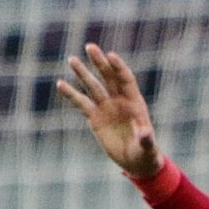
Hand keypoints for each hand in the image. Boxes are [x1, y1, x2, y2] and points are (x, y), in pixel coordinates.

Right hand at [57, 43, 164, 178]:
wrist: (135, 161)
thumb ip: (146, 139)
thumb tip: (144, 133)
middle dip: (99, 62)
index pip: (126, 79)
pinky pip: (81, 103)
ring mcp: (106, 107)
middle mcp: (119, 100)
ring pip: (93, 86)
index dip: (119, 67)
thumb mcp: (148, 148)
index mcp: (134, 102)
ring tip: (72, 59)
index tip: (110, 55)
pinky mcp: (94, 117)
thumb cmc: (145, 153)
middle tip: (89, 47)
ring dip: (83, 73)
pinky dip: (71, 94)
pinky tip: (60, 84)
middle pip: (108, 77)